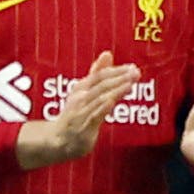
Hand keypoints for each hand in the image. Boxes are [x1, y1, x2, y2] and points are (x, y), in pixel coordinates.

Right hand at [15, 51, 138, 168]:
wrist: (58, 140)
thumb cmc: (75, 113)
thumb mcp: (84, 91)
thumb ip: (97, 73)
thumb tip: (107, 54)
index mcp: (82, 87)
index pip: (100, 75)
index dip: (117, 70)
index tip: (132, 67)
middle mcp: (80, 97)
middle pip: (101, 84)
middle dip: (119, 78)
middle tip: (135, 73)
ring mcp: (82, 112)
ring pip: (100, 98)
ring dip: (115, 90)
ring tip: (130, 83)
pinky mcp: (84, 128)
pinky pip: (94, 116)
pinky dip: (102, 108)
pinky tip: (112, 101)